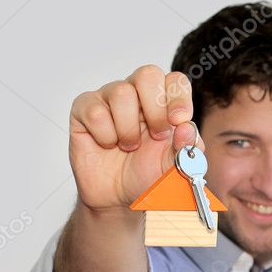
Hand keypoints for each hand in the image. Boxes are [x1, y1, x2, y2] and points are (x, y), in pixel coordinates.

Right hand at [69, 64, 202, 210]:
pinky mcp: (84, 109)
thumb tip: (187, 128)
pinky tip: (107, 144)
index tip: (178, 121)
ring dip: (129, 129)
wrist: (119, 196)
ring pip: (121, 92)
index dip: (179, 97)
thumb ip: (188, 148)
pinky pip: (95, 112)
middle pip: (148, 74)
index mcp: (164, 103)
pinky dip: (106, 136)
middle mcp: (137, 95)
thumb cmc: (147, 175)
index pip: (175, 80)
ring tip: (128, 146)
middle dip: (155, 109)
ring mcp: (109, 99)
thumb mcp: (176, 166)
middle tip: (156, 135)